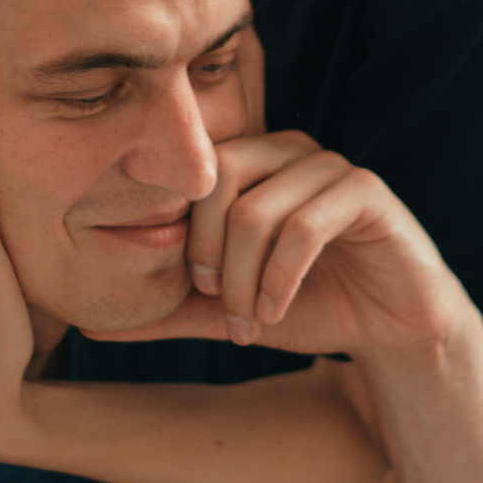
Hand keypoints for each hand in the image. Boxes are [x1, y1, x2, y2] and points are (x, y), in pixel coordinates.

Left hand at [92, 131, 467, 364]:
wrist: (394, 330)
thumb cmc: (310, 309)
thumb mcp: (228, 313)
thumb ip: (169, 311)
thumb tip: (89, 328)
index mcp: (252, 165)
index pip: (193, 177)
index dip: (183, 235)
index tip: (194, 291)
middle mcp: (289, 152)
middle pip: (219, 179)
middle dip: (209, 252)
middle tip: (217, 303)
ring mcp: (330, 167)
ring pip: (260, 209)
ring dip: (246, 278)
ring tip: (250, 322)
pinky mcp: (367, 193)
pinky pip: (307, 224)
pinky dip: (282, 277)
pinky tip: (277, 312)